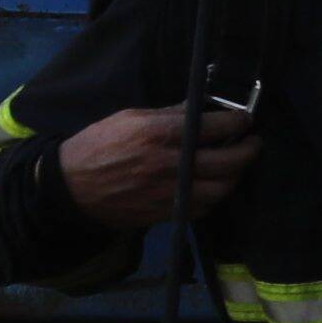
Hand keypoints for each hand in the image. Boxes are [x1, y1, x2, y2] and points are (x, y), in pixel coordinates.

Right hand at [61, 101, 255, 226]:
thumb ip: (168, 115)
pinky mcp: (166, 212)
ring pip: (222, 188)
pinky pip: (204, 207)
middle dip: (248, 149)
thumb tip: (199, 109)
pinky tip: (211, 186)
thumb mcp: (129, 118)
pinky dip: (214, 196)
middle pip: (229, 160)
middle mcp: (170, 163)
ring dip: (235, 176)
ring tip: (234, 166)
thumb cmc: (97, 146)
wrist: (70, 187)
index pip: (216, 125)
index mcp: (160, 133)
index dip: (238, 120)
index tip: (245, 118)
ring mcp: (170, 191)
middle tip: (252, 143)